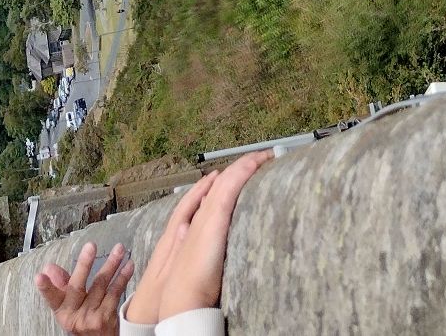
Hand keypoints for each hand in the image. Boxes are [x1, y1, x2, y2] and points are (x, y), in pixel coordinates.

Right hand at [34, 239, 132, 335]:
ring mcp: (91, 317)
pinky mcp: (107, 317)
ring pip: (101, 284)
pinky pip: (115, 292)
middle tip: (90, 246)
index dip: (46, 287)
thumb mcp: (69, 306)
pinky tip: (128, 265)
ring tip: (119, 249)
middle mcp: (75, 315)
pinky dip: (122, 277)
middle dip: (84, 264)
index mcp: (62, 311)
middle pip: (77, 286)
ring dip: (111, 264)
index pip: (52, 297)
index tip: (39, 277)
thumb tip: (50, 268)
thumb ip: (61, 285)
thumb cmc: (83, 320)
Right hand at [127, 150, 272, 323]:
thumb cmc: (194, 281)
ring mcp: (209, 212)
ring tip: (263, 154)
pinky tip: (255, 162)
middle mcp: (203, 212)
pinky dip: (243, 170)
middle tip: (260, 155)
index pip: (218, 192)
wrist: (182, 291)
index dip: (232, 178)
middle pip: (224, 180)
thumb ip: (212, 247)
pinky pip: (231, 185)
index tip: (247, 170)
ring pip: (229, 178)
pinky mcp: (216, 215)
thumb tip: (222, 242)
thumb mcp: (205, 258)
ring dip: (246, 163)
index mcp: (199, 222)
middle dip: (241, 166)